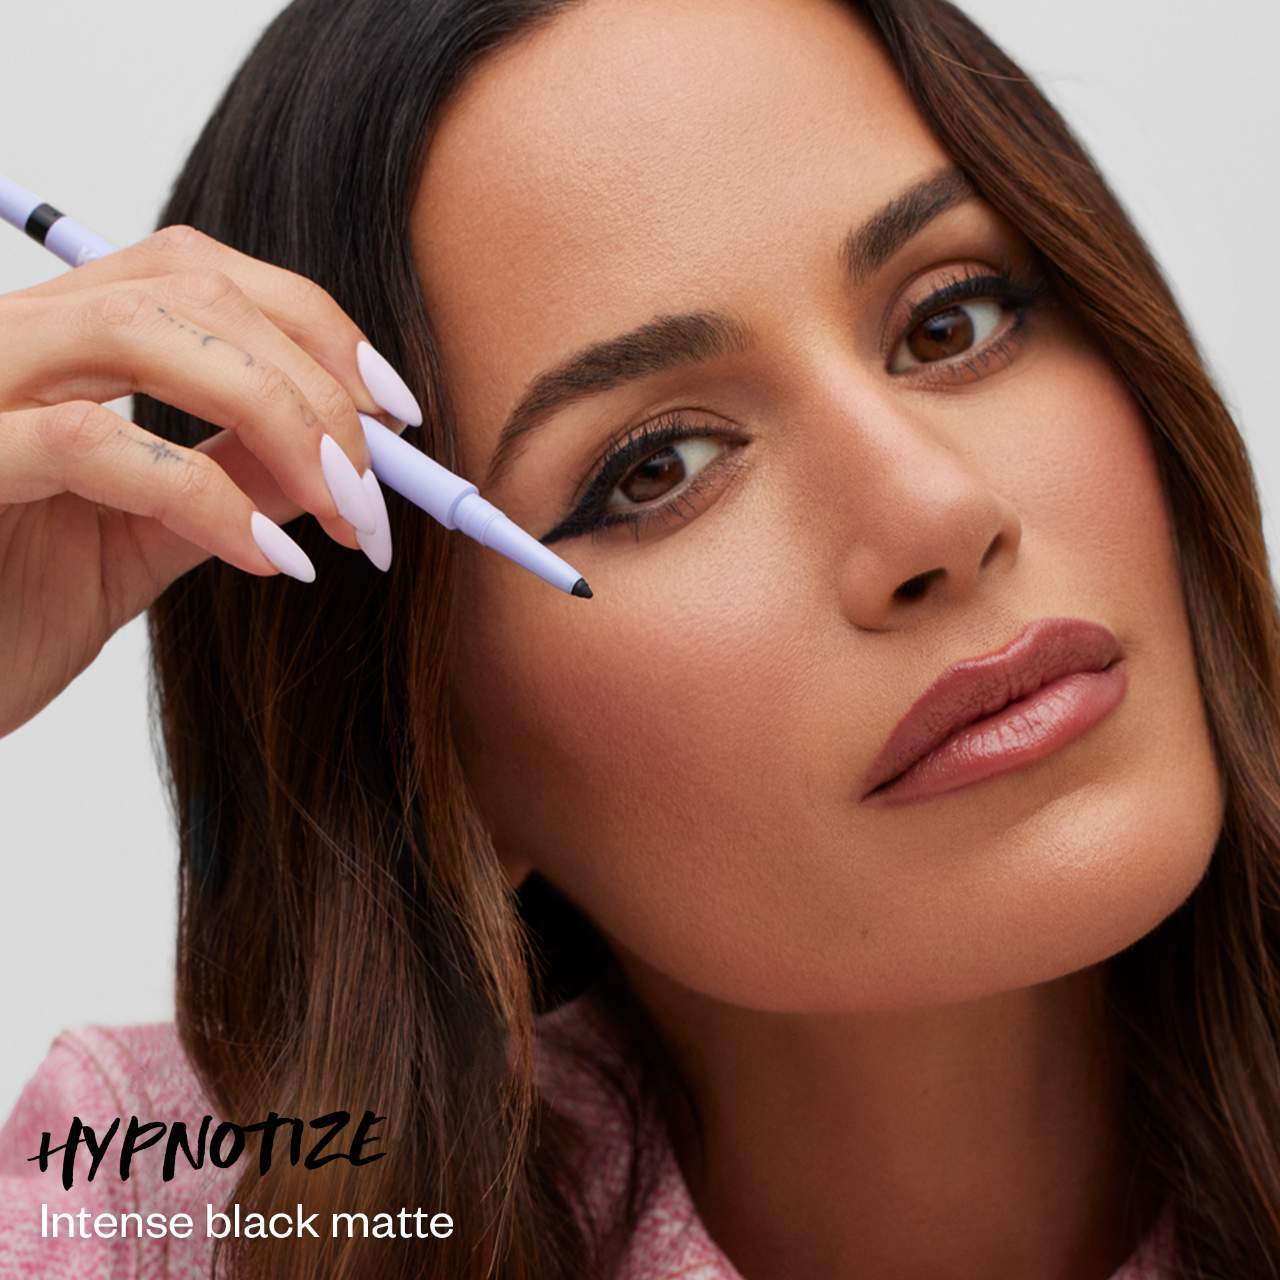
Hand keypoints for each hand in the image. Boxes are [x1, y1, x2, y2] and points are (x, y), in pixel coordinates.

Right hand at [0, 223, 421, 736]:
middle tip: (377, 481)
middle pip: (191, 285)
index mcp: (58, 344)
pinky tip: (267, 557)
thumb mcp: (144, 538)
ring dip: (279, 416)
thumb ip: (231, 479)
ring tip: (343, 509)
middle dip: (314, 380)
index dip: (317, 327)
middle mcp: (10, 337)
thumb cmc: (6, 611)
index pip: (201, 273)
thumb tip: (339, 450)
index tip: (395, 413)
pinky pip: (92, 446)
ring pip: (141, 331)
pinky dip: (206, 498)